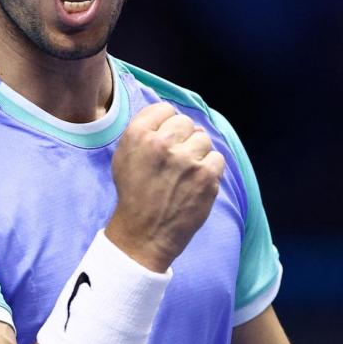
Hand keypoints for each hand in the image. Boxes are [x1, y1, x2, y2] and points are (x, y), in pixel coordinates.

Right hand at [106, 103, 224, 271]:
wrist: (144, 234)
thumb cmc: (134, 195)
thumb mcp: (124, 156)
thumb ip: (144, 132)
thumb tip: (176, 119)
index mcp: (138, 135)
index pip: (164, 109)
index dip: (167, 124)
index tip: (166, 141)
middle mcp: (162, 143)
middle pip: (186, 122)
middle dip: (183, 138)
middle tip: (176, 161)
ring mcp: (186, 159)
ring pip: (204, 139)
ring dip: (198, 153)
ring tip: (186, 173)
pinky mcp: (206, 176)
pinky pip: (218, 158)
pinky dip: (211, 169)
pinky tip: (197, 182)